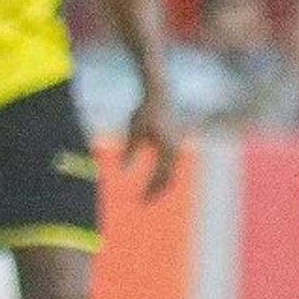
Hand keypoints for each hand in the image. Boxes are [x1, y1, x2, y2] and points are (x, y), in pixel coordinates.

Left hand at [121, 85, 176, 199]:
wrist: (160, 95)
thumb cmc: (145, 111)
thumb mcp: (134, 130)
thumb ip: (130, 151)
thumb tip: (122, 172)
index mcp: (167, 147)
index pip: (159, 176)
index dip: (150, 190)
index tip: (139, 201)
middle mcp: (175, 149)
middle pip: (168, 178)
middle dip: (156, 191)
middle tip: (143, 202)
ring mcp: (177, 147)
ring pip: (171, 173)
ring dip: (160, 186)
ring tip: (148, 196)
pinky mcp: (175, 145)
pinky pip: (170, 166)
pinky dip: (162, 176)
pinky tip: (153, 182)